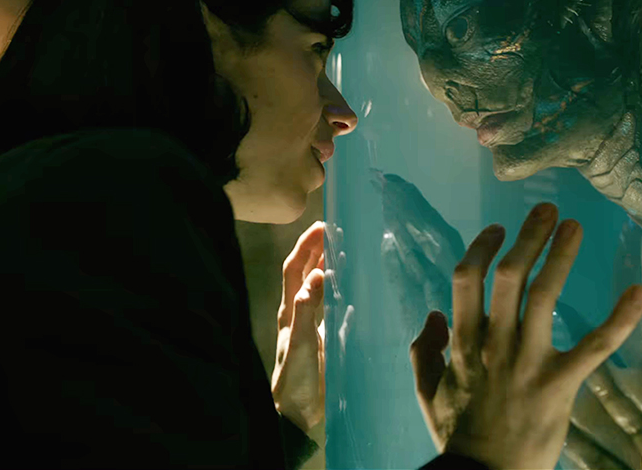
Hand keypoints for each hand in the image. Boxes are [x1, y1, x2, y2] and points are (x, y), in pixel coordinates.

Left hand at [272, 221, 325, 432]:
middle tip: (336, 230)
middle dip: (316, 249)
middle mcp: (297, 314)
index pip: (294, 268)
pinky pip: (330, 308)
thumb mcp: (302, 345)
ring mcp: (309, 326)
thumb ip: (307, 311)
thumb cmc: (295, 382)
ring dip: (326, 267)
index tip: (323, 226)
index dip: (306, 245)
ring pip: (316, 288)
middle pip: (303, 273)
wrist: (295, 415)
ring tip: (343, 250)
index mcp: (289, 311)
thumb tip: (315, 275)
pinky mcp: (321, 339)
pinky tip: (351, 290)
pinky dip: (338, 292)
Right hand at [409, 203, 641, 469]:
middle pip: (509, 276)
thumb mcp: (427, 394)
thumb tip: (432, 314)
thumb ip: (425, 352)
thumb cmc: (458, 437)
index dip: (482, 247)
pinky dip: (620, 318)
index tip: (498, 229)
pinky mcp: (560, 384)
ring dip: (560, 255)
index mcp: (464, 343)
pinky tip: (640, 291)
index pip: (467, 279)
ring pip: (544, 296)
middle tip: (547, 209)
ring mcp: (528, 363)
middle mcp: (495, 344)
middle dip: (528, 237)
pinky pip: (594, 346)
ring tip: (574, 226)